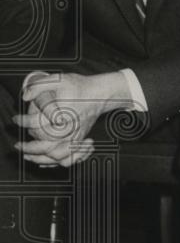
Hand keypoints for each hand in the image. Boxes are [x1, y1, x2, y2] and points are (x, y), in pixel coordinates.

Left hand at [13, 71, 130, 166]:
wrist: (100, 93)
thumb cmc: (80, 86)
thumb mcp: (59, 79)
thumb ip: (39, 85)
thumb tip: (25, 97)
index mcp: (63, 116)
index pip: (38, 126)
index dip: (23, 122)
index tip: (16, 119)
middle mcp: (71, 130)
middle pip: (47, 148)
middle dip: (29, 148)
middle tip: (19, 145)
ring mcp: (77, 138)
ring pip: (58, 157)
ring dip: (42, 159)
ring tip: (29, 156)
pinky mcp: (80, 141)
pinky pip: (70, 159)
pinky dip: (57, 163)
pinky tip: (47, 161)